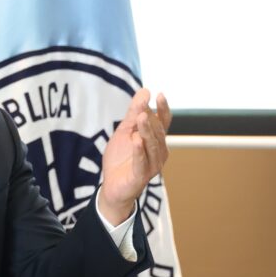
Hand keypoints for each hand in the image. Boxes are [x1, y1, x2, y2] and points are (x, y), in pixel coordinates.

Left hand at [98, 89, 170, 224]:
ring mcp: (152, 165)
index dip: (163, 109)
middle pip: (157, 132)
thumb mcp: (124, 131)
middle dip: (151, 120)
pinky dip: (139, 151)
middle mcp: (158, 152)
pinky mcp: (141, 176)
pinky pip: (142, 162)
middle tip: (142, 108)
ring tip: (141, 118)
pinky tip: (136, 140)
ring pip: (152, 146)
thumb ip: (133, 112)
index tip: (160, 95)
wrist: (112, 185)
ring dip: (147, 131)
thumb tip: (145, 90)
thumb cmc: (121, 158)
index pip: (163, 122)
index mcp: (155, 140)